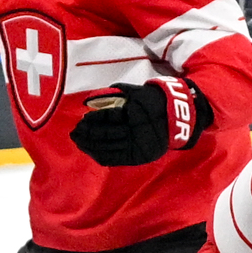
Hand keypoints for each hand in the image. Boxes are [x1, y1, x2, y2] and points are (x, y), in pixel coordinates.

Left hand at [70, 77, 212, 167]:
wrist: (177, 117)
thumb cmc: (153, 101)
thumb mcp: (137, 92)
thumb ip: (116, 93)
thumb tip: (91, 100)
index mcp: (135, 114)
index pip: (108, 118)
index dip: (93, 120)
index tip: (82, 119)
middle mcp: (135, 132)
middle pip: (105, 135)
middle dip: (87, 134)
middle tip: (74, 132)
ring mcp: (137, 146)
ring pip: (107, 149)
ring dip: (90, 146)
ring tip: (79, 141)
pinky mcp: (137, 157)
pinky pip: (114, 159)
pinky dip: (100, 156)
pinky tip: (90, 151)